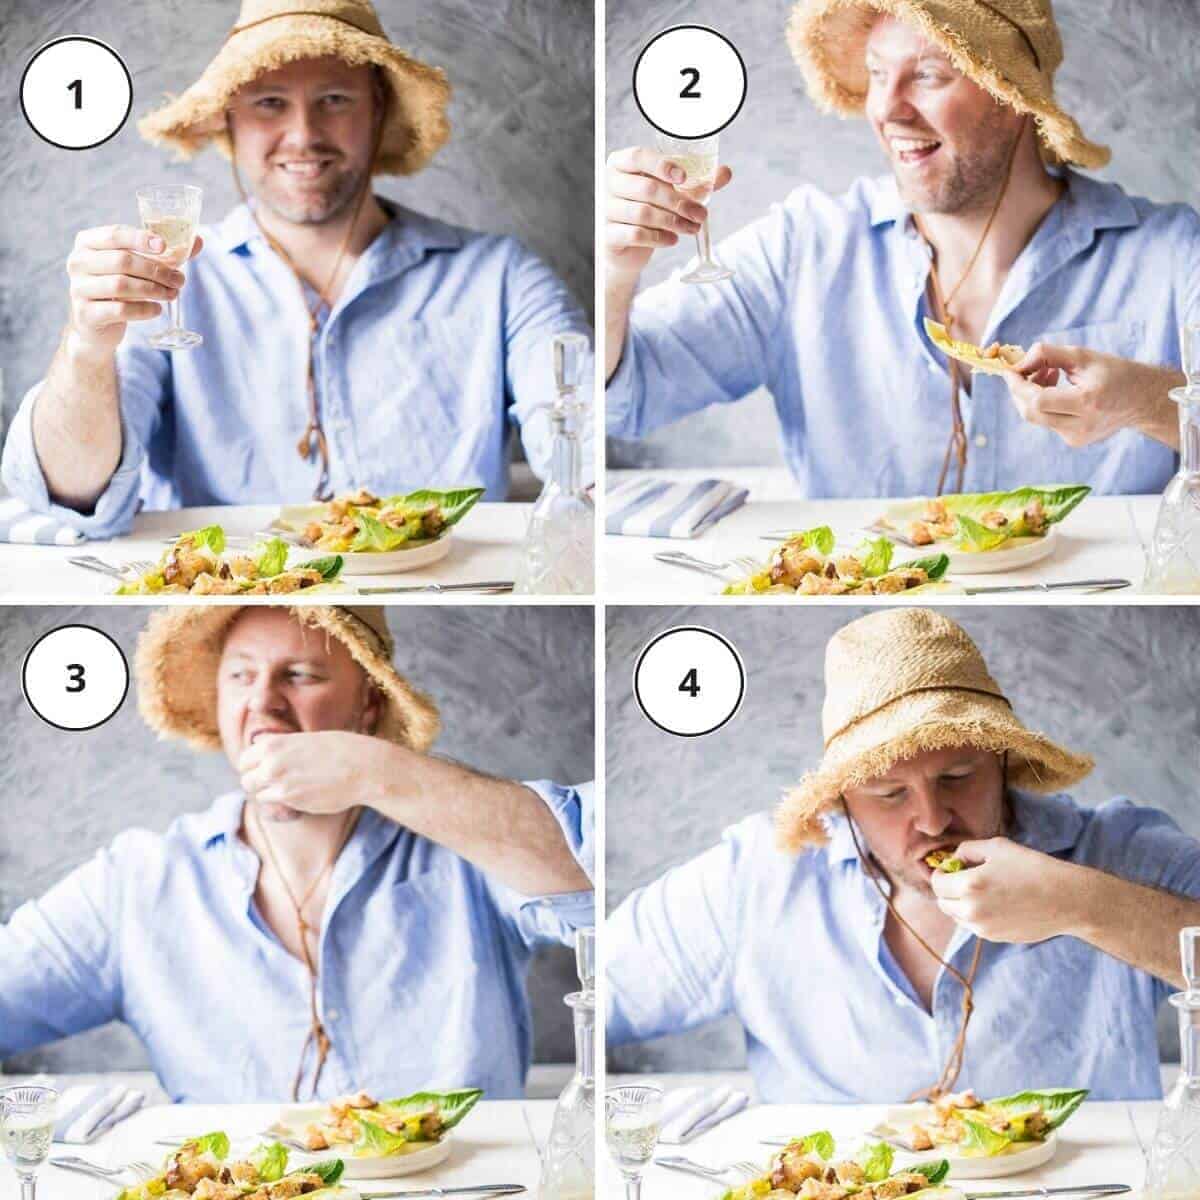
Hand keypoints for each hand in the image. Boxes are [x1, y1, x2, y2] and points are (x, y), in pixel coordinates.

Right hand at [66, 224, 203, 353]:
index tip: (164, 247)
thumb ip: (166, 255)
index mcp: (88, 243)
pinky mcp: (86, 314)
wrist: (95, 325)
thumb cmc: (120, 289)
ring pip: (121, 285)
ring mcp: (79, 288)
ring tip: (172, 294)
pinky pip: (121, 310)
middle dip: (156, 270)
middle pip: (122, 261)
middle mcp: (77, 262)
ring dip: (154, 290)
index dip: (140, 239)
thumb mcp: (138, 268)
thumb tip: (198, 241)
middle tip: (179, 280)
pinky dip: (144, 309)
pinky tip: (157, 309)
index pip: (114, 234)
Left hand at [237, 731, 400, 814]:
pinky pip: (274, 805)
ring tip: (288, 789)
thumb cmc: (342, 750)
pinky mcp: (291, 801)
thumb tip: (269, 758)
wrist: (363, 767)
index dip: (254, 765)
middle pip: (246, 779)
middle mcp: (271, 764)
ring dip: (269, 793)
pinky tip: (299, 796)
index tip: (264, 769)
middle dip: (257, 782)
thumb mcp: (307, 740)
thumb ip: (284, 749)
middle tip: (275, 782)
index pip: (245, 760)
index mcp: (274, 744)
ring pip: (258, 794)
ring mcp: (279, 784)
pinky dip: (282, 803)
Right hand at [605, 146, 731, 282]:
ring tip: (691, 228)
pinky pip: (636, 234)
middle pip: (646, 188)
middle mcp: (610, 183)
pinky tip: (673, 240)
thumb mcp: (673, 193)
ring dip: (673, 222)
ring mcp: (606, 209)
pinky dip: (659, 238)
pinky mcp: (608, 234)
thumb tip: (725, 172)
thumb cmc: (650, 210)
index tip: (684, 177)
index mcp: (622, 164)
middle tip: (700, 214)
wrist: (628, 246)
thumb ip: (697, 183)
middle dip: (679, 202)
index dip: (662, 165)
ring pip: (643, 213)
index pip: (638, 156)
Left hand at [929, 837, 1080, 942]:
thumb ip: (967, 851)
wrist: (1066, 899)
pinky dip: (975, 915)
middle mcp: (972, 911)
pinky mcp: (996, 938)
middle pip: (943, 902)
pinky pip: (974, 926)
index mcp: (969, 885)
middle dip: (947, 889)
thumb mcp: (996, 847)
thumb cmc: (1032, 868)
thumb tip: (953, 860)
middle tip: (963, 877)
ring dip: (959, 903)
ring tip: (981, 890)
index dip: (941, 872)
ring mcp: (984, 928)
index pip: (937, 883)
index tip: (951, 867)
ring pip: (956, 917)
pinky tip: (995, 902)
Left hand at [1004, 343, 1180, 448]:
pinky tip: (1056, 389)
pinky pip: (1046, 421)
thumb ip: (1047, 355)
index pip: (1038, 401)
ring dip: (1030, 395)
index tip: (1010, 370)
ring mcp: (1076, 437)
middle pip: (1031, 413)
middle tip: (1028, 369)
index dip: (1018, 386)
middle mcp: (1081, 425)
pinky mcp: (1073, 441)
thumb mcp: (1082, 356)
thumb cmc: (1114, 373)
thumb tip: (1018, 363)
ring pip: (1036, 418)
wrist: (1141, 399)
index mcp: (1088, 402)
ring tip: (1049, 374)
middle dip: (1020, 390)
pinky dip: (1042, 404)